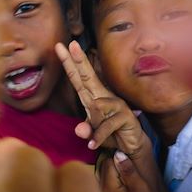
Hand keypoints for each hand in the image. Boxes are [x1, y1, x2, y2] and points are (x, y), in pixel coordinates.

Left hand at [55, 40, 149, 154]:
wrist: (131, 147)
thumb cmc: (109, 135)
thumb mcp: (92, 133)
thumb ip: (85, 129)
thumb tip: (79, 129)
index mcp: (92, 97)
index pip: (78, 78)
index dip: (69, 63)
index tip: (60, 46)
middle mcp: (103, 97)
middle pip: (88, 77)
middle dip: (79, 61)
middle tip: (71, 45)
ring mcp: (116, 104)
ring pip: (95, 108)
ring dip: (92, 126)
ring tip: (94, 137)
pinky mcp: (125, 116)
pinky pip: (106, 125)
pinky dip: (98, 137)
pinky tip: (93, 145)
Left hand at [99, 151, 161, 191]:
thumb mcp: (139, 186)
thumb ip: (128, 170)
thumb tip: (118, 153)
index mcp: (108, 186)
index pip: (108, 161)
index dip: (120, 158)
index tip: (131, 162)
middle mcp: (101, 189)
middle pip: (105, 166)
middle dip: (117, 164)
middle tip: (132, 169)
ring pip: (107, 172)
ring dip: (117, 171)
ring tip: (131, 176)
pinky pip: (109, 180)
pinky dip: (116, 178)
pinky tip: (127, 183)